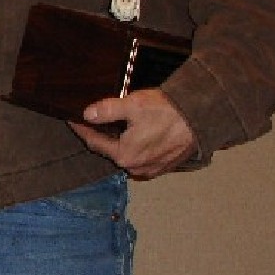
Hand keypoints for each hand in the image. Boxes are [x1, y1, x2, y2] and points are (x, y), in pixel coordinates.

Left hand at [71, 87, 197, 178]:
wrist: (202, 118)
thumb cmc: (168, 112)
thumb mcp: (133, 105)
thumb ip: (107, 110)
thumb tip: (87, 114)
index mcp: (124, 155)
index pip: (94, 142)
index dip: (82, 129)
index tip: (72, 120)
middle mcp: (136, 167)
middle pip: (110, 150)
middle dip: (100, 136)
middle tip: (91, 121)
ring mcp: (151, 169)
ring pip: (127, 154)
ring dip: (119, 142)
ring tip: (113, 126)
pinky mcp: (164, 166)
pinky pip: (142, 157)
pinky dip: (135, 146)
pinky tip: (135, 134)